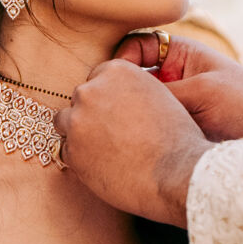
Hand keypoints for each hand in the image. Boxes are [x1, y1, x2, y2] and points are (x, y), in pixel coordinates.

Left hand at [55, 60, 206, 225]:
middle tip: (113, 134)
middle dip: (92, 114)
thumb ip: (134, 89)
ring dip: (80, 134)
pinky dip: (80, 158)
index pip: (97, 78)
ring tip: (105, 150)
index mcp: (115, 70)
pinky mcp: (72, 150)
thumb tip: (120, 96)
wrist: (176, 173)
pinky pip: (66, 151)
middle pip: (81, 98)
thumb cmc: (177, 138)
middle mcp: (91, 90)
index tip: (117, 113)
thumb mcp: (160, 96)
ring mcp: (77, 120)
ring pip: (65, 122)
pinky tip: (103, 165)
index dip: (107, 97)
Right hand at [114, 36, 242, 143]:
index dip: (122, 59)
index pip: (135, 47)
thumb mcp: (202, 93)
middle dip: (119, 89)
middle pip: (131, 76)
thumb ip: (163, 92)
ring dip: (129, 111)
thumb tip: (124, 97)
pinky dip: (140, 128)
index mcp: (179, 54)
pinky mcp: (174, 123)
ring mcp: (172, 99)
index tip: (115, 77)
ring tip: (119, 124)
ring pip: (138, 101)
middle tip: (109, 104)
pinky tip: (133, 138)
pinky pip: (149, 122)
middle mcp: (171, 74)